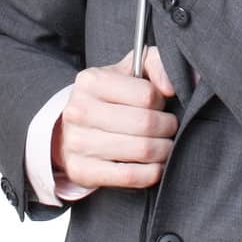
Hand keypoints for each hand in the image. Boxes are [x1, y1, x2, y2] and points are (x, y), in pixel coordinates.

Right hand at [52, 47, 178, 189]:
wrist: (71, 130)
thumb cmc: (109, 98)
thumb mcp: (129, 71)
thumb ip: (156, 65)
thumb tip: (170, 88)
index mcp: (91, 81)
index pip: (146, 94)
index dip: (161, 101)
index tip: (159, 105)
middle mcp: (79, 111)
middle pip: (146, 123)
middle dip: (168, 128)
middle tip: (169, 128)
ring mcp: (77, 143)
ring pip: (141, 150)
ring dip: (163, 150)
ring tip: (164, 146)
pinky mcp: (82, 171)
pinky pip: (129, 176)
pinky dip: (151, 173)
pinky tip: (155, 166)